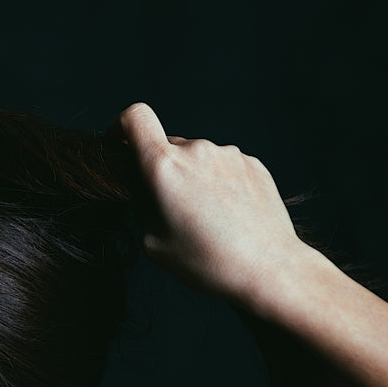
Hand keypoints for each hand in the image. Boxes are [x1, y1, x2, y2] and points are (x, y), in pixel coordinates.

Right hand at [109, 102, 307, 307]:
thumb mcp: (154, 243)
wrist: (268, 268)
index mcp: (165, 167)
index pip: (135, 118)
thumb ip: (142, 206)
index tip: (119, 144)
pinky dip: (217, 185)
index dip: (120, 126)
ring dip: (192, 180)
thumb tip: (142, 189)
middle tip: (170, 210)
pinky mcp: (252, 164)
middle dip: (161, 171)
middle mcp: (197, 150)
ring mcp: (228, 155)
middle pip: (167, 147)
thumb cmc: (208, 262)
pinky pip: (223, 167)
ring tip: (205, 220)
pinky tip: (227, 216)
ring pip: (196, 158)